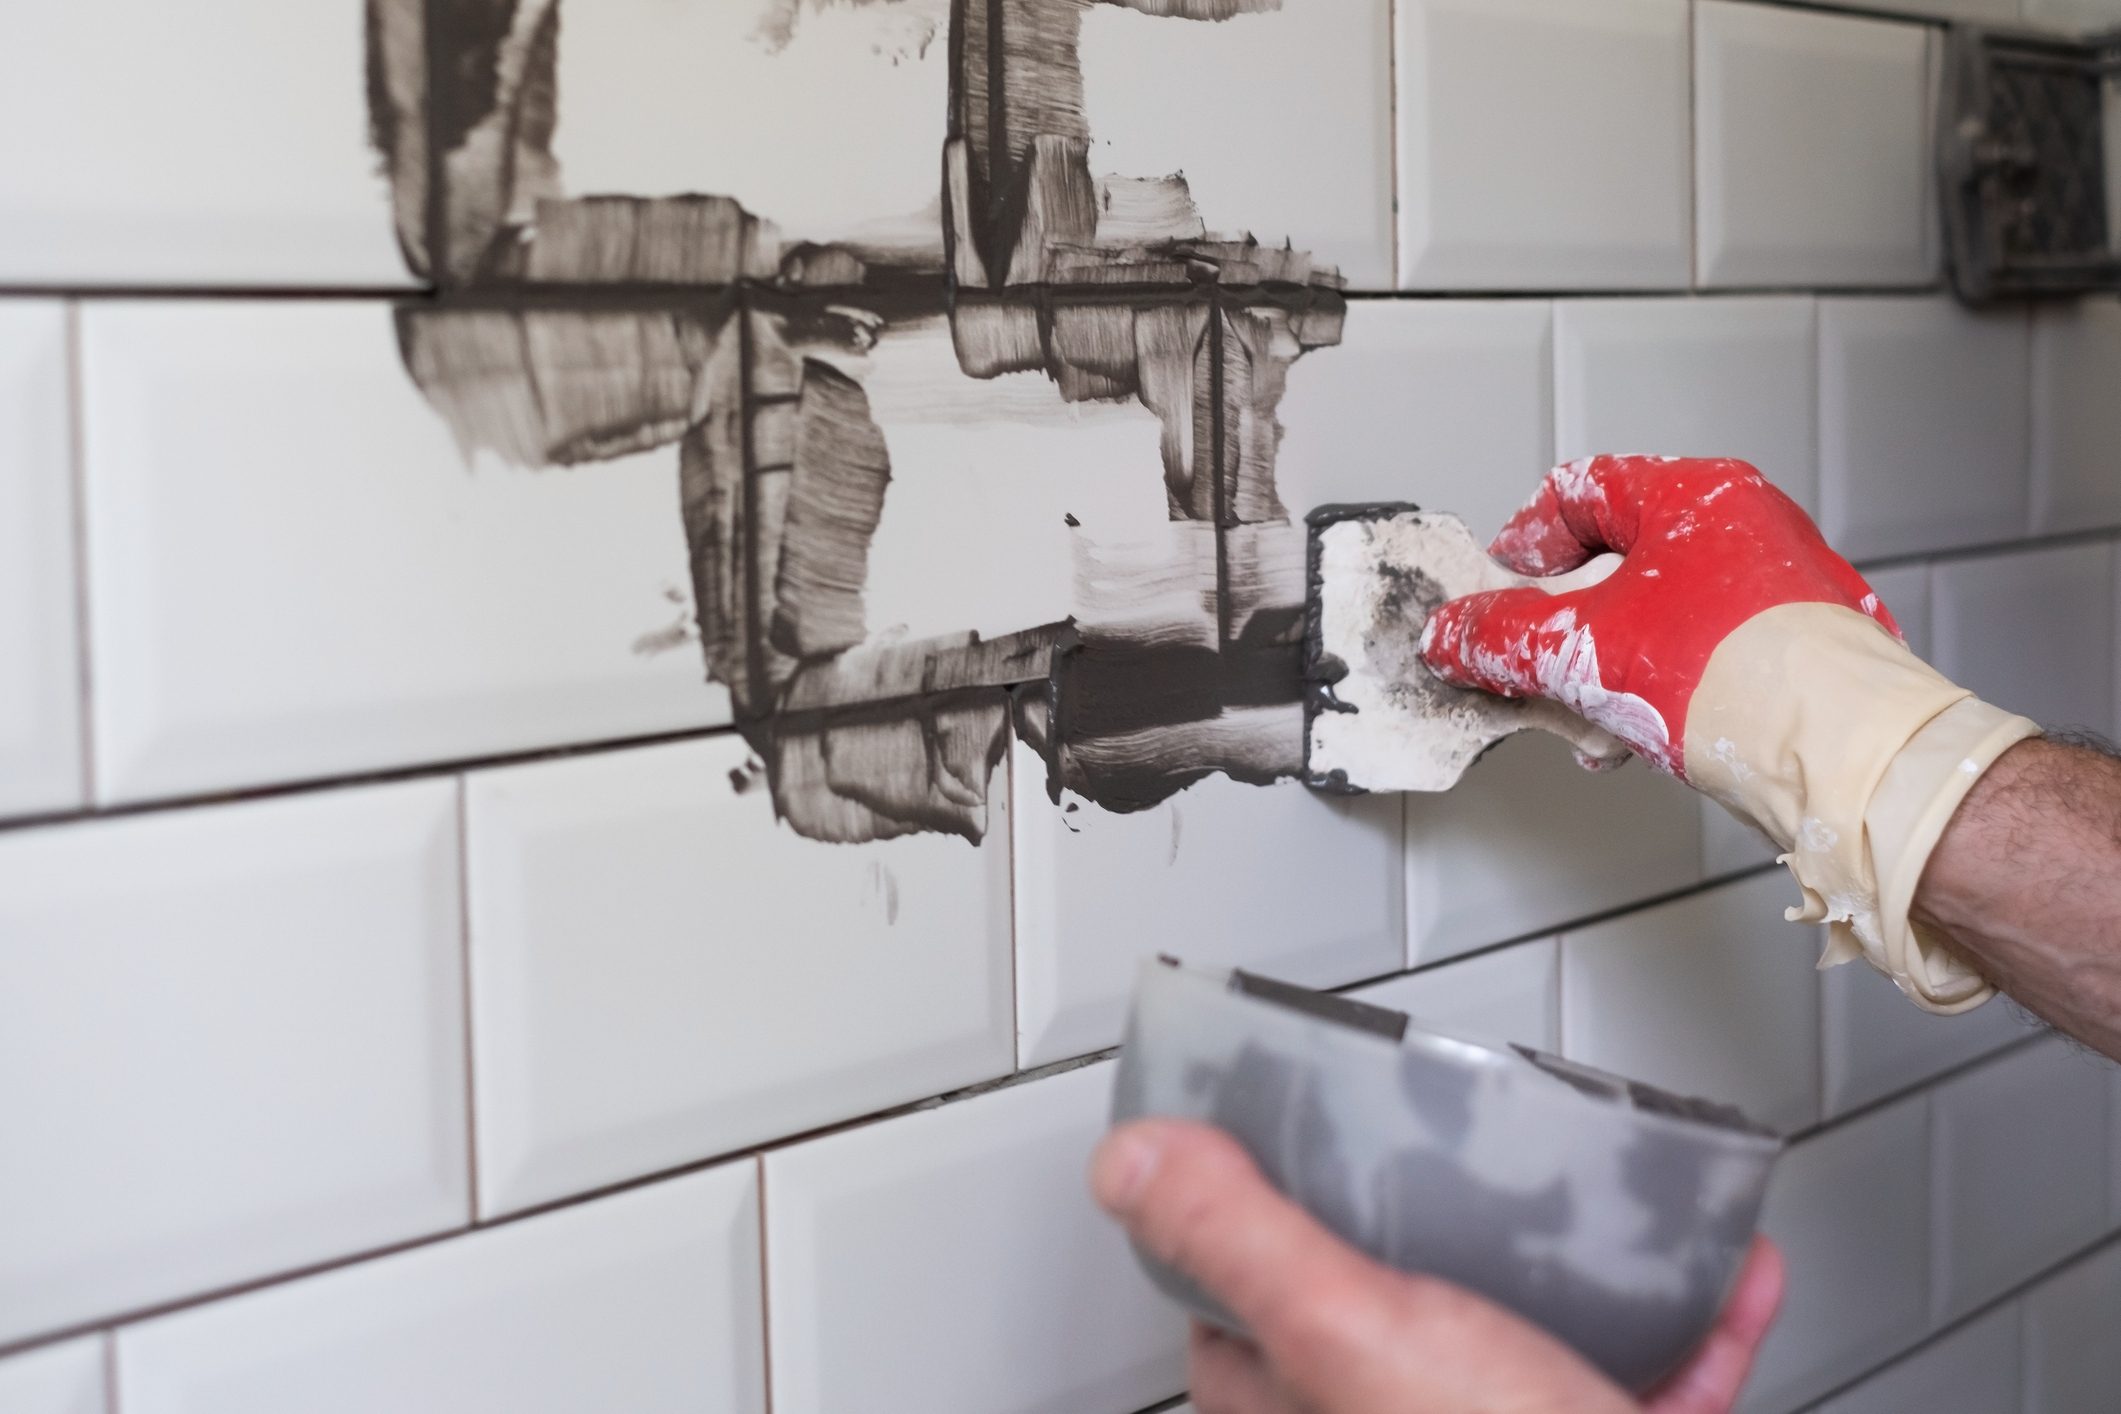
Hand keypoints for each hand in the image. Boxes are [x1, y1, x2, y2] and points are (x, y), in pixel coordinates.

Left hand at [1091, 1118, 1783, 1413]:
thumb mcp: (1348, 1331)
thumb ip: (1240, 1242)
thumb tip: (1129, 1164)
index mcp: (1306, 1410)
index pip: (1238, 1312)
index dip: (1255, 1221)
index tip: (1287, 1141)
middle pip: (1391, 1316)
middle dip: (1438, 1231)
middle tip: (1463, 1155)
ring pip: (1528, 1344)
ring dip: (1582, 1267)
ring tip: (1599, 1200)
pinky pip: (1649, 1378)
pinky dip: (1694, 1322)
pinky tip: (1728, 1270)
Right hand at [1417, 454, 1893, 774]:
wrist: (1844, 755)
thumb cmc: (1745, 678)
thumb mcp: (1584, 651)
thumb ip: (1503, 637)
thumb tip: (1456, 634)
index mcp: (1698, 494)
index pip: (1581, 487)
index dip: (1523, 537)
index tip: (1497, 586)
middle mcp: (1747, 526)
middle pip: (1618, 554)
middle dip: (1564, 618)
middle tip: (1532, 655)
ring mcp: (1776, 586)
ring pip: (1658, 610)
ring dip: (1606, 662)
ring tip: (1585, 712)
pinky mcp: (1794, 647)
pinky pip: (1699, 654)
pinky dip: (1656, 688)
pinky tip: (1637, 738)